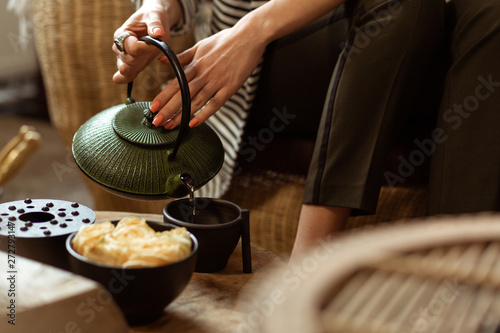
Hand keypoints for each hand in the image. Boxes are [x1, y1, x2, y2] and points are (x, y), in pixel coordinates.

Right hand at [112, 0, 180, 83]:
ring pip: (126, 72)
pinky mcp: (130, 65)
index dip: (146, 47)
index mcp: (122, 34)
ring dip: (139, 67)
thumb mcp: (155, 16)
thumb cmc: (152, 17)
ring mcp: (123, 58)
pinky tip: (135, 74)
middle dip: (143, 58)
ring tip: (147, 55)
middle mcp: (119, 48)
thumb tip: (157, 33)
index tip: (154, 41)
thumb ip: (155, 24)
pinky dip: (128, 79)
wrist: (151, 21)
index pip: (133, 48)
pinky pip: (124, 77)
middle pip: (128, 63)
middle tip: (151, 48)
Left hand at [150, 26, 266, 128]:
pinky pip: (215, 104)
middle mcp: (203, 74)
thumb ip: (182, 57)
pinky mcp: (230, 88)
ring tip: (170, 126)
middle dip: (167, 110)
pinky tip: (193, 124)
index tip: (153, 108)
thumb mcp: (200, 46)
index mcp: (195, 64)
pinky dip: (204, 114)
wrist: (248, 37)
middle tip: (156, 122)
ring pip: (196, 102)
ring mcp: (217, 82)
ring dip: (181, 116)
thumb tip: (161, 60)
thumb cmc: (225, 41)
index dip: (163, 97)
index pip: (175, 84)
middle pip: (182, 96)